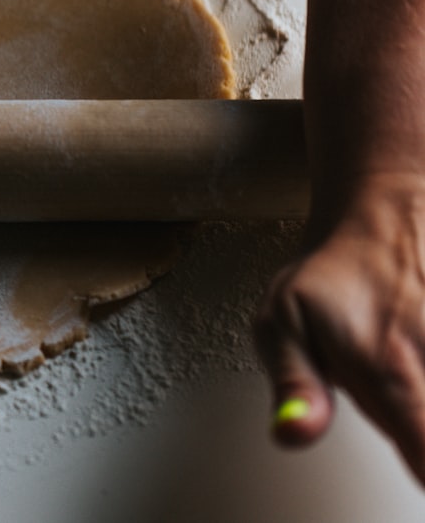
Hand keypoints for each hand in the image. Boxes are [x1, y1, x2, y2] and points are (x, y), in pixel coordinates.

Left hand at [256, 173, 424, 484]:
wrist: (386, 218)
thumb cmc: (331, 276)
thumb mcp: (283, 324)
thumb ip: (294, 385)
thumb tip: (293, 433)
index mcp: (389, 369)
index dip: (423, 474)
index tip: (414, 474)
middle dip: (417, 431)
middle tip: (390, 398)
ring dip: (419, 406)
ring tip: (396, 371)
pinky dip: (424, 386)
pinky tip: (407, 354)